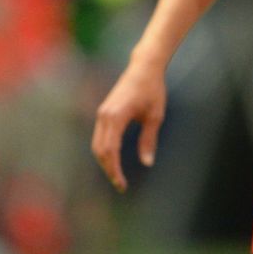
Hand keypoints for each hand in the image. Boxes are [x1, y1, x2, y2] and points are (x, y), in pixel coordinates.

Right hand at [91, 60, 165, 191]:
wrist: (143, 68)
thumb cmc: (153, 90)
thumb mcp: (155, 116)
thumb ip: (149, 140)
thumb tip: (147, 163)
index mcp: (116, 117)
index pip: (111, 151)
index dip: (115, 170)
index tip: (122, 183)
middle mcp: (104, 116)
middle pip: (100, 151)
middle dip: (109, 170)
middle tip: (121, 185)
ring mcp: (102, 114)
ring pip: (97, 145)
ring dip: (105, 162)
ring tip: (117, 176)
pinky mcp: (104, 113)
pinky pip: (99, 137)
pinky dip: (105, 151)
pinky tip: (114, 161)